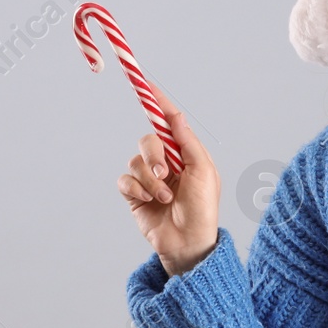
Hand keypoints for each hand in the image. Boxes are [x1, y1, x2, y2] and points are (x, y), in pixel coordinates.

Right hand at [115, 84, 220, 277]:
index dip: (157, 102)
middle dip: (154, 155)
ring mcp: (149, 178)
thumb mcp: (203, 170)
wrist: (187, 243)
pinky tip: (149, 201)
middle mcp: (167, 162)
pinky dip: (136, 189)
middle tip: (165, 173)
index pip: (169, 122)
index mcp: (186, 153)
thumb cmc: (202, 208)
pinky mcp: (135, 194)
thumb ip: (187, 142)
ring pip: (135, 161)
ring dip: (149, 180)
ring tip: (164, 197)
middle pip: (148, 140)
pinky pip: (125, 179)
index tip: (146, 83)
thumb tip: (175, 115)